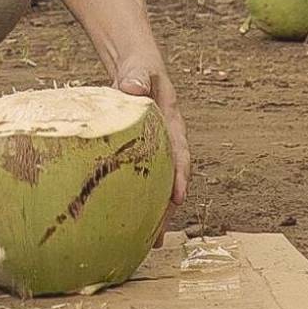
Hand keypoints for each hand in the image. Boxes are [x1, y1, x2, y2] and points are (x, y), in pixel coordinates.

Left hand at [113, 57, 189, 245]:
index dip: (179, 175)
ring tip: (148, 242)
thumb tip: (131, 87)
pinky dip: (137, 198)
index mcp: (171, 122)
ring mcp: (152, 149)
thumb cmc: (139, 67)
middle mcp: (166, 141)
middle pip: (170, 178)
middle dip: (166, 208)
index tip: (178, 197)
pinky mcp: (137, 153)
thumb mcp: (140, 68)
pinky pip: (139, 178)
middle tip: (159, 236)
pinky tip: (127, 220)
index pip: (178, 151)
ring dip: (154, 211)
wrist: (135, 66)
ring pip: (156, 184)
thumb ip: (137, 76)